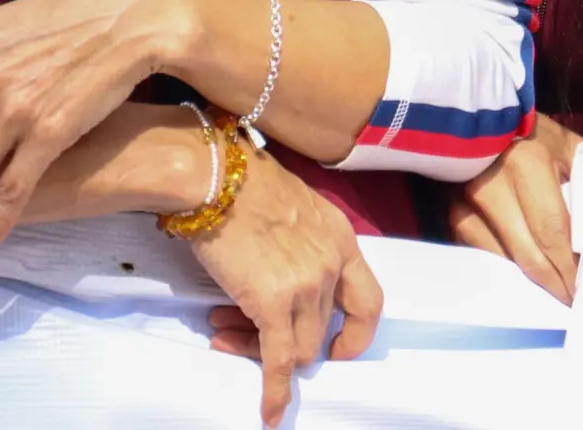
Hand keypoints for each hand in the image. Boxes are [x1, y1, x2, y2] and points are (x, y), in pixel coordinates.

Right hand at [192, 149, 383, 425]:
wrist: (214, 176)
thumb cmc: (242, 184)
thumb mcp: (293, 209)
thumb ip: (301, 245)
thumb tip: (283, 280)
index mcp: (341, 239)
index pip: (368, 301)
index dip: (355, 333)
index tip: (337, 347)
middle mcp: (331, 264)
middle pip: (322, 330)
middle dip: (287, 338)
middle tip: (243, 332)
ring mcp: (306, 285)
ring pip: (298, 348)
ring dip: (262, 350)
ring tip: (224, 333)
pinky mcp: (273, 303)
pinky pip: (279, 360)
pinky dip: (275, 391)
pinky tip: (270, 413)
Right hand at [444, 115, 582, 301]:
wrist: (475, 116)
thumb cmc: (528, 132)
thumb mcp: (563, 145)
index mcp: (527, 164)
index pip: (553, 230)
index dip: (569, 265)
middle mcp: (492, 186)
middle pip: (528, 254)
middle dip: (554, 283)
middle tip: (574, 301)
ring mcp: (466, 202)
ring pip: (503, 259)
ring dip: (529, 280)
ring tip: (553, 291)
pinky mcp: (451, 213)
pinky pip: (482, 252)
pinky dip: (505, 266)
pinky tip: (522, 273)